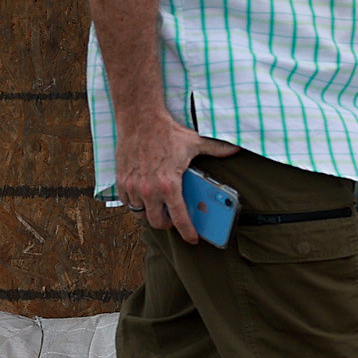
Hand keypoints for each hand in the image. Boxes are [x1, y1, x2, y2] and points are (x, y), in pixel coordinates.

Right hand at [116, 109, 237, 244]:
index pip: (179, 218)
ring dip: (150, 213)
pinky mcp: (121, 182)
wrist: (140, 119)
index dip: (187, 232)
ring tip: (159, 205)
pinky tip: (144, 195)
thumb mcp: (195, 142)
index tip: (192, 239)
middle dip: (167, 224)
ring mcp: (133, 187)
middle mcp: (149, 190)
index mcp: (169, 185)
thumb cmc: (167, 132)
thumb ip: (217, 149)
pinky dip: (136, 203)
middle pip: (157, 223)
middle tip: (173, 217)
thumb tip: (236, 149)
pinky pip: (127, 203)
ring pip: (141, 214)